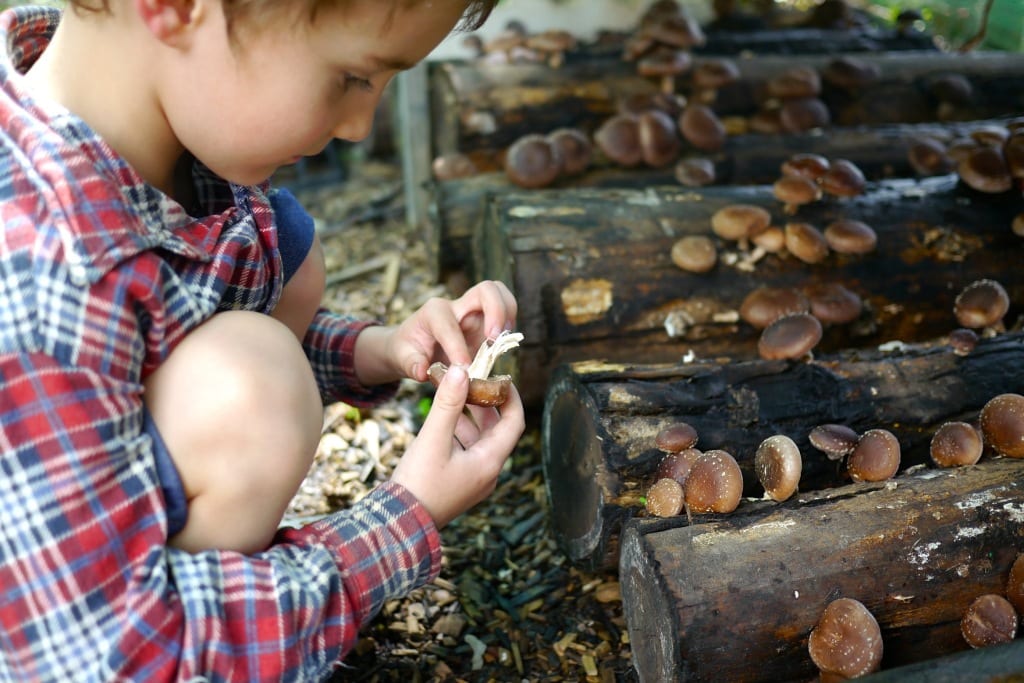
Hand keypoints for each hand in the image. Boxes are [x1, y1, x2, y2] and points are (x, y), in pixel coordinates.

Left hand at [387, 280, 516, 382]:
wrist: (413, 345)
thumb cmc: (407, 349)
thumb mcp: (401, 358)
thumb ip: (411, 364)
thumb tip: (422, 371)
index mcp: (433, 312)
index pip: (450, 325)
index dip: (457, 347)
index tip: (463, 369)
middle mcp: (457, 306)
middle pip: (486, 290)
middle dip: (496, 310)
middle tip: (494, 338)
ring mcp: (474, 312)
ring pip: (501, 296)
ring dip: (507, 315)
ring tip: (502, 341)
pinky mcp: (485, 323)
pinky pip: (505, 314)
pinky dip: (508, 327)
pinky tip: (502, 346)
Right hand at [389, 364, 524, 528]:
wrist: (400, 524)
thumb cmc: (419, 483)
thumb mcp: (433, 438)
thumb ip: (448, 404)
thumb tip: (461, 371)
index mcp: (490, 462)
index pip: (514, 423)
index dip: (511, 398)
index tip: (501, 377)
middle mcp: (487, 473)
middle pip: (497, 431)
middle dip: (486, 404)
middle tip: (473, 381)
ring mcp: (473, 480)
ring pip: (480, 441)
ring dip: (471, 417)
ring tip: (456, 394)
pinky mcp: (458, 484)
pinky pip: (467, 452)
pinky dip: (459, 433)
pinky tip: (442, 420)